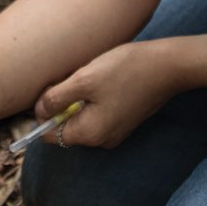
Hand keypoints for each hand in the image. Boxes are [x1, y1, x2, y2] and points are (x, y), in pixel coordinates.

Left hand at [34, 40, 177, 148]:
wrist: (167, 66)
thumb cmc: (126, 70)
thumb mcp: (84, 80)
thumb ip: (56, 98)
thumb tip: (38, 112)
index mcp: (89, 134)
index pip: (49, 135)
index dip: (44, 113)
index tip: (52, 89)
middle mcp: (102, 140)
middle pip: (66, 126)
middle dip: (64, 103)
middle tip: (76, 78)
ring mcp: (115, 131)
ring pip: (82, 117)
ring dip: (79, 98)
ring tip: (93, 76)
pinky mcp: (123, 120)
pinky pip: (97, 113)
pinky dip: (94, 97)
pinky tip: (106, 79)